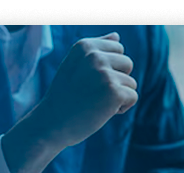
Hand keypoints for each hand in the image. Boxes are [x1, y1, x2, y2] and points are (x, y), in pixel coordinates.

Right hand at [1, 32, 137, 172]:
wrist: (51, 125)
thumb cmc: (64, 99)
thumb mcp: (74, 67)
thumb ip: (95, 51)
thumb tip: (117, 37)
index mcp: (84, 46)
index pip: (118, 49)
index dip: (109, 68)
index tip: (89, 81)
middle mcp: (94, 56)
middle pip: (128, 64)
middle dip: (117, 81)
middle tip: (93, 95)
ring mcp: (104, 74)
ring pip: (131, 83)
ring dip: (118, 96)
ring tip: (96, 104)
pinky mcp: (114, 92)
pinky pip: (133, 97)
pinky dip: (122, 108)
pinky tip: (102, 112)